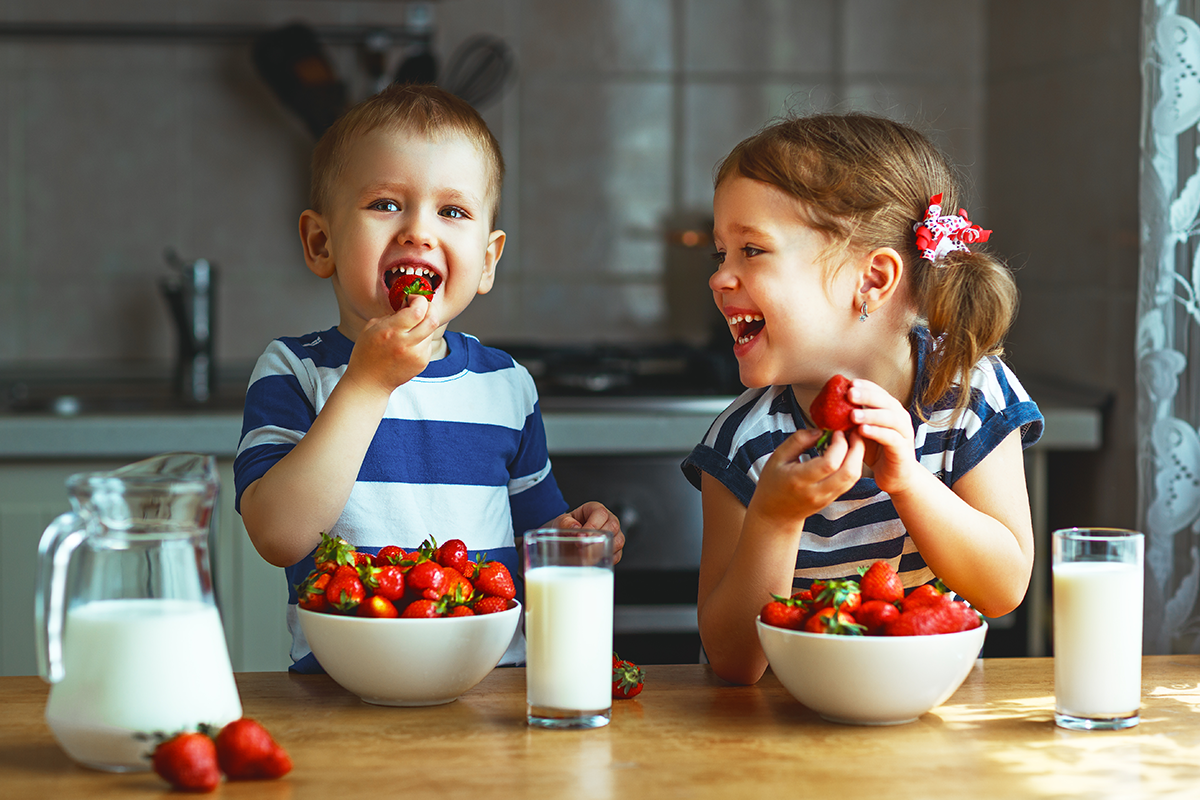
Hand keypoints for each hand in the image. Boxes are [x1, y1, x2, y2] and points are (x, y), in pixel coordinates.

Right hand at [343, 296, 441, 394]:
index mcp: (392, 331)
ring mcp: (417, 355)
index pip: (418, 310)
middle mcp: (407, 344)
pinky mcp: (423, 362)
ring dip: (424, 323)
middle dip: (429, 308)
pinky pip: (429, 343)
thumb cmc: (367, 353)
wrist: (369, 382)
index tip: (411, 299)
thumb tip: (409, 305)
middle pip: (433, 319)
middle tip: (420, 308)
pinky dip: (423, 337)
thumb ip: (392, 314)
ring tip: (411, 328)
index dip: (419, 300)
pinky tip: (410, 342)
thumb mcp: (372, 326)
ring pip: (432, 330)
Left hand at [548, 501, 626, 564]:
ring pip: (618, 541)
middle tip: (583, 550)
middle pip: (613, 526)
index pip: (601, 513)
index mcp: (596, 509)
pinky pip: (616, 555)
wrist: (566, 539)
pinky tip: (593, 561)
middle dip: (598, 540)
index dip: (593, 525)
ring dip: (602, 551)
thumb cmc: (566, 527)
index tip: (582, 536)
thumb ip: (566, 523)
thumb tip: (576, 528)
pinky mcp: (614, 549)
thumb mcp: (561, 521)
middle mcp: (608, 520)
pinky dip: (606, 560)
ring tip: (586, 557)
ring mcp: (614, 534)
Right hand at [747, 426, 863, 530]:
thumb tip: (820, 431)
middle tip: (854, 433)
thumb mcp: (777, 457)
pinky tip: (848, 453)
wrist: (775, 514)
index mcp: (799, 480)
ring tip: (852, 441)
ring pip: (853, 478)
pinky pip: (850, 481)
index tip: (837, 432)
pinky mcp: (832, 499)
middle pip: (849, 472)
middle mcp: (816, 492)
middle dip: (857, 449)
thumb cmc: (773, 483)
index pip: (829, 463)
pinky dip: (853, 465)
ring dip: (858, 456)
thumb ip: (798, 440)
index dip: (839, 444)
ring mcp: (826, 498)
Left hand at [845, 379, 920, 495]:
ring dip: (871, 414)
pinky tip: (863, 430)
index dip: (865, 386)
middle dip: (867, 396)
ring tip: (852, 414)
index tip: (849, 383)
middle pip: (885, 401)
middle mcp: (899, 417)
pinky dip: (877, 432)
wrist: (895, 475)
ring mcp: (903, 432)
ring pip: (890, 418)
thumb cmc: (877, 450)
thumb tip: (829, 408)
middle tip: (849, 394)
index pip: (879, 392)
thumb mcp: (861, 431)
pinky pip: (891, 437)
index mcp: (890, 409)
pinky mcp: (903, 448)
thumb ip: (852, 419)